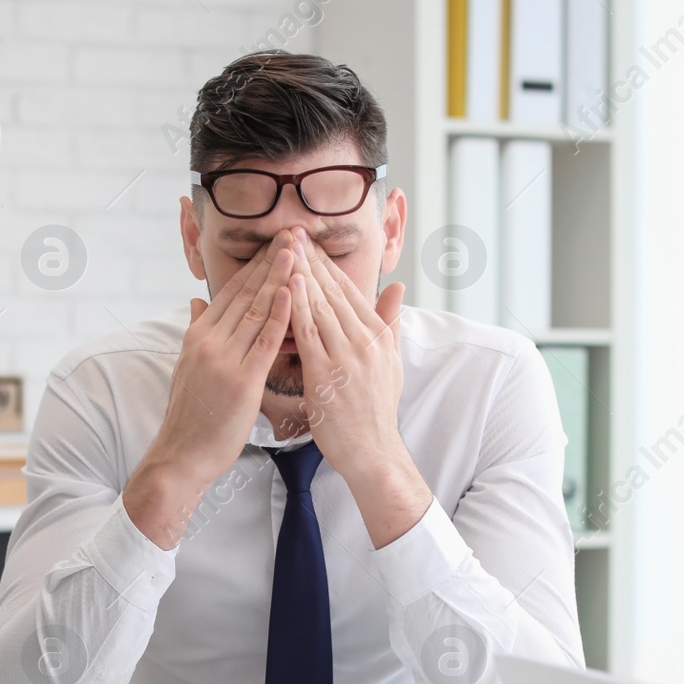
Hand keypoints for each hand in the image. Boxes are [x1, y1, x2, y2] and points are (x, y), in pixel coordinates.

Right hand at [132, 232, 293, 502]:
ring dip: (279, 277)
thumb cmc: (191, 417)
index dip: (255, 265)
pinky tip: (293, 292)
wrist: (181, 456)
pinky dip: (279, 314)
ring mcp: (224, 359)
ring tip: (297, 249)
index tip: (275, 243)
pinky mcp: (241, 380)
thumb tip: (195, 304)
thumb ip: (196, 332)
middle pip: (244, 292)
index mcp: (198, 335)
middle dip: (270, 261)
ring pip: (255, 309)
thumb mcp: (188, 368)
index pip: (231, 291)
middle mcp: (209, 340)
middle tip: (293, 233)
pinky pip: (264, 341)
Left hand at [282, 227, 407, 482]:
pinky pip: (308, 335)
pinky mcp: (326, 375)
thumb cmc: (376, 409)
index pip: (349, 290)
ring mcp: (346, 357)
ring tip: (285, 250)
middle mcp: (365, 341)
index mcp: (378, 335)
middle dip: (311, 260)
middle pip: (333, 292)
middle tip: (291, 232)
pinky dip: (297, 309)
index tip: (309, 242)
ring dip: (301, 276)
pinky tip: (287, 288)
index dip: (327, 264)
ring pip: (320, 307)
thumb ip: (389, 323)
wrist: (372, 451)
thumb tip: (398, 289)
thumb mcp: (391, 362)